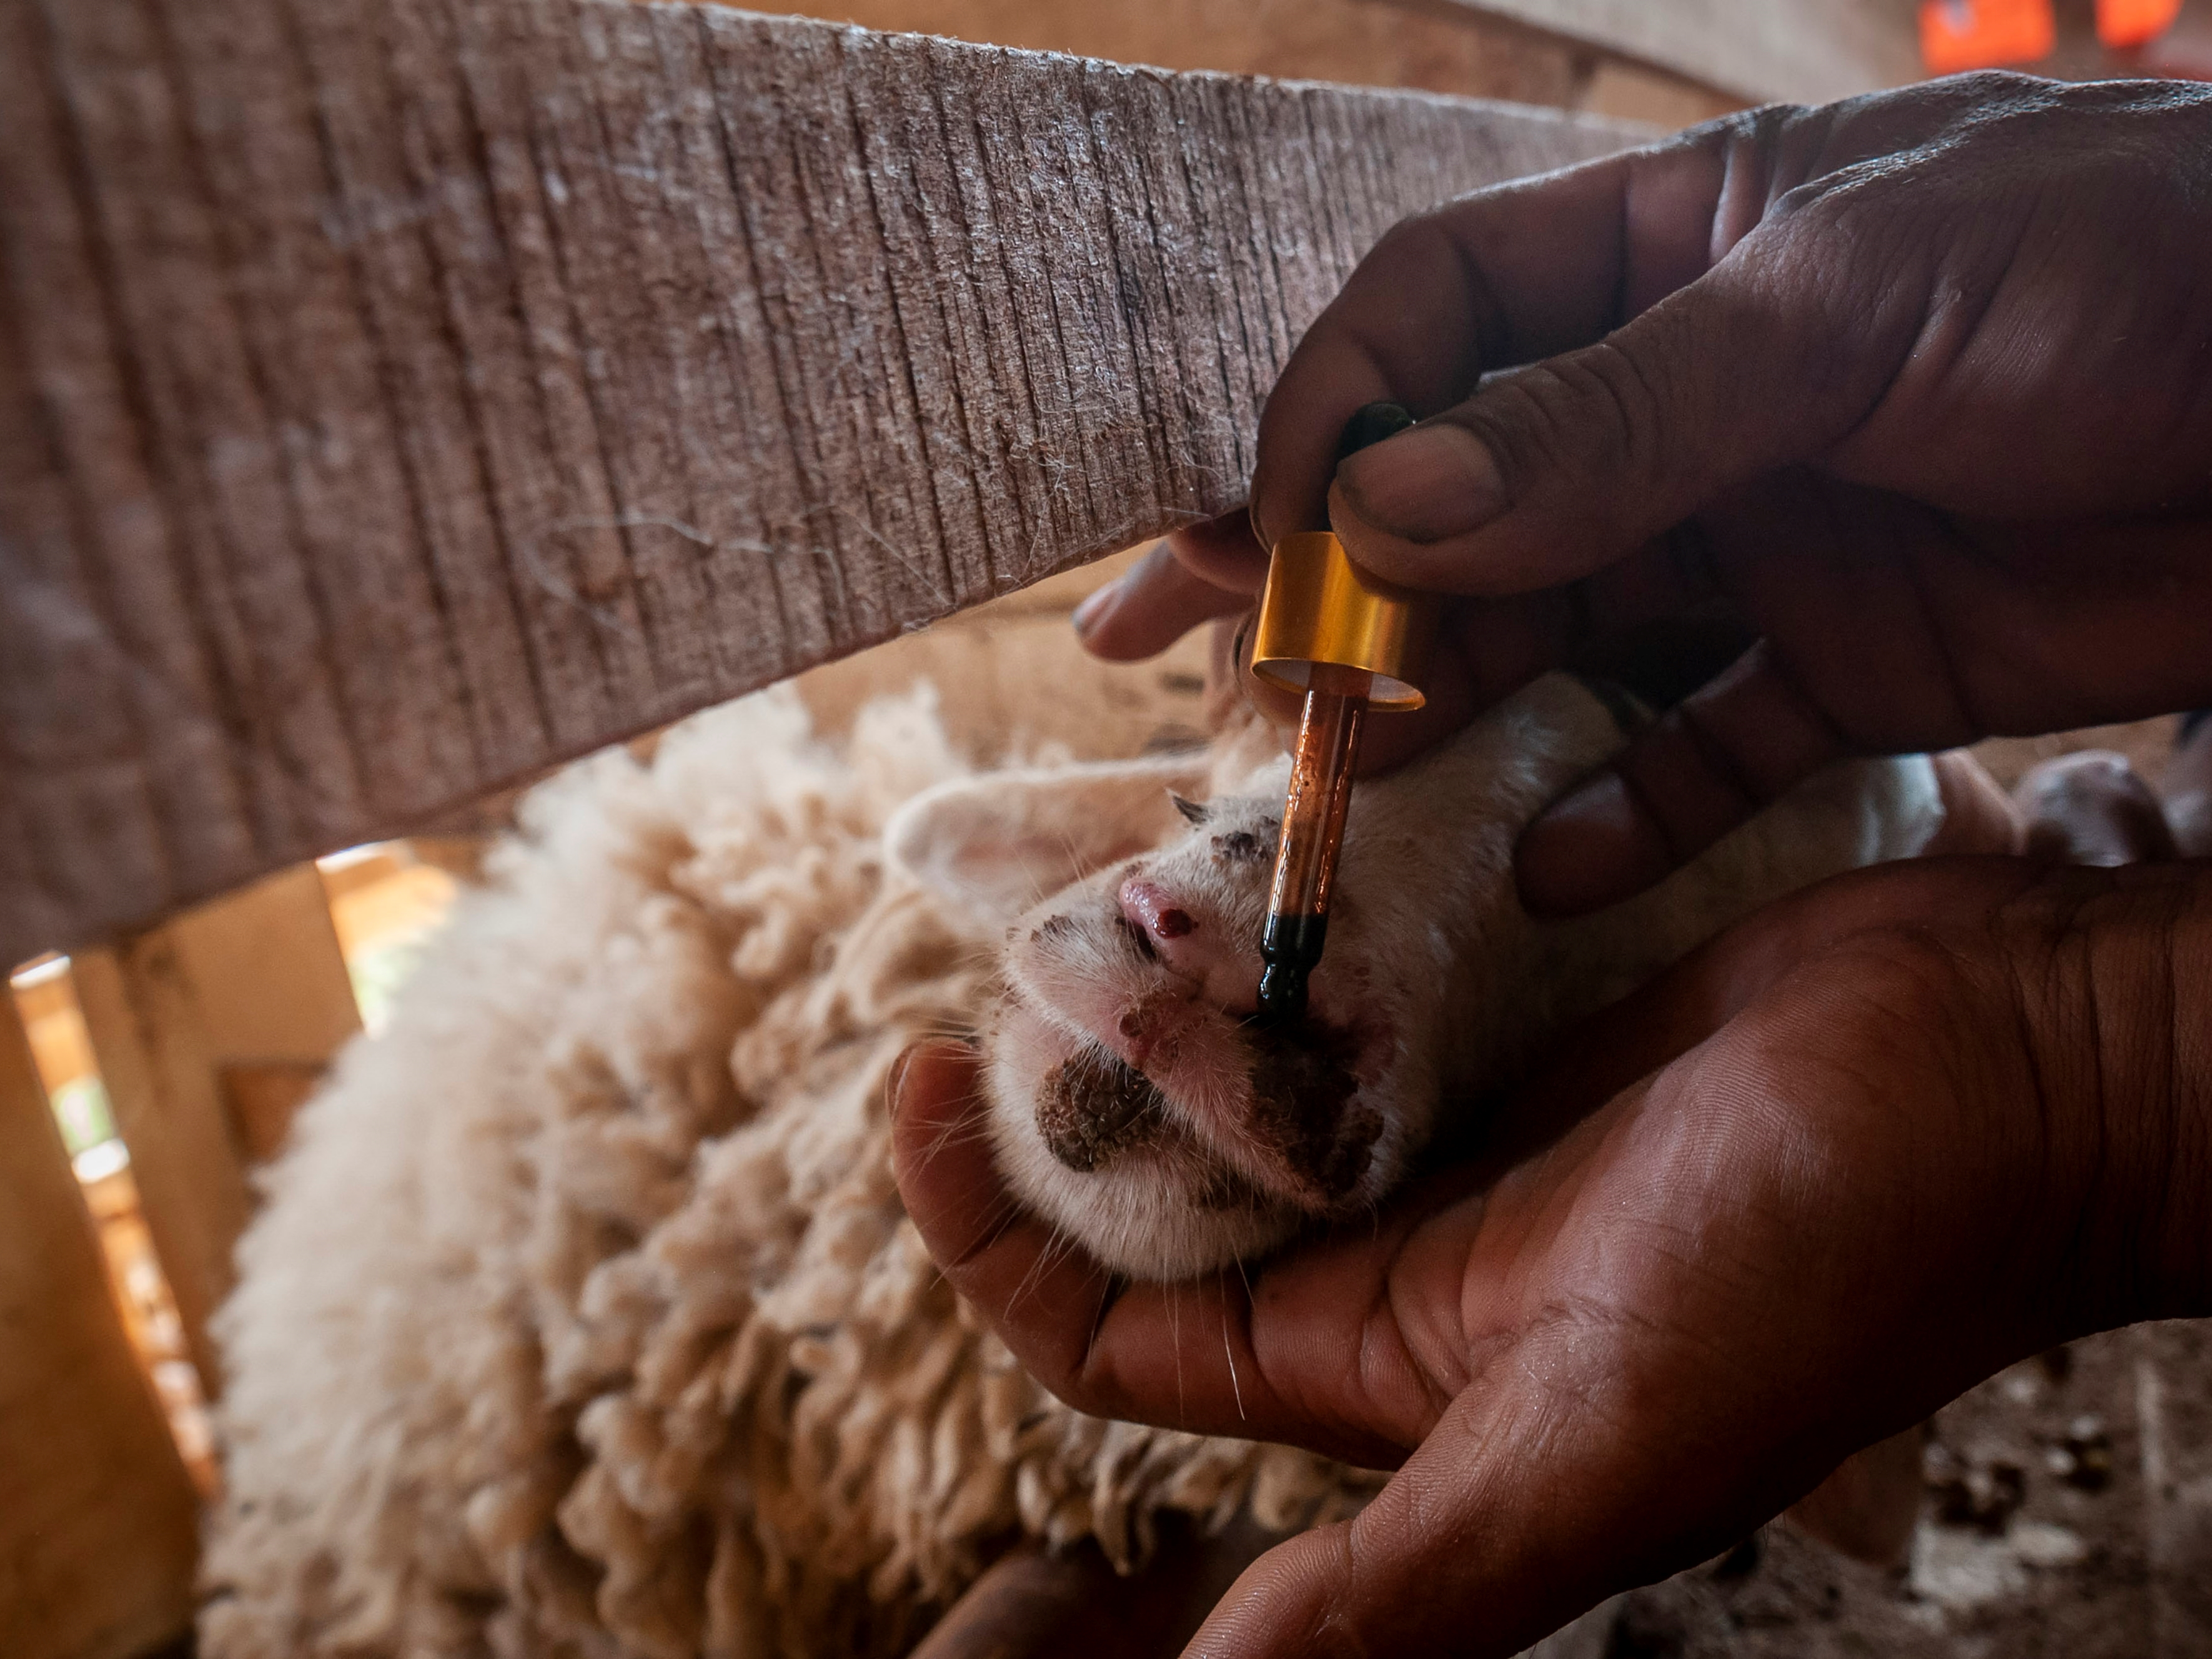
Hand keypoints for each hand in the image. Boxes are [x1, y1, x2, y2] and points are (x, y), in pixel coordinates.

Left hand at [893, 859, 2211, 1656]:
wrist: (2010, 1069)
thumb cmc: (1833, 1263)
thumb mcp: (1599, 1446)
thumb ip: (1405, 1585)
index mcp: (1386, 1379)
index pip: (1115, 1340)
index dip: (993, 1240)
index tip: (920, 1086)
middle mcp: (1399, 1266)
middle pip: (1158, 1199)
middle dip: (1060, 1098)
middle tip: (998, 960)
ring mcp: (1455, 1130)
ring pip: (1244, 1080)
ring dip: (1161, 1005)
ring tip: (1086, 891)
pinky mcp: (1512, 1020)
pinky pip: (1349, 985)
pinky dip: (1283, 937)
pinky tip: (1234, 861)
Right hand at [1075, 73, 2211, 913]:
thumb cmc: (2124, 266)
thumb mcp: (1847, 310)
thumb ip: (1612, 417)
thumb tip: (1377, 510)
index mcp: (1671, 254)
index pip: (1433, 321)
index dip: (1332, 419)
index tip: (1267, 536)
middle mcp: (1692, 401)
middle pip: (1464, 497)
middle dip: (1345, 583)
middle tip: (1235, 682)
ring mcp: (1766, 537)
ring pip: (1560, 632)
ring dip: (1455, 704)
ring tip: (1353, 781)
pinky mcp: (1858, 661)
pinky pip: (1708, 747)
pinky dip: (1629, 811)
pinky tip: (1549, 869)